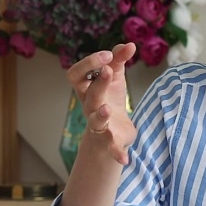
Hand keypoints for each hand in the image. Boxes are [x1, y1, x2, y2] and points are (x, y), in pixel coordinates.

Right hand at [69, 44, 136, 164]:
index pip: (75, 74)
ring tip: (107, 109)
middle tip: (109, 70)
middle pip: (90, 95)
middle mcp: (89, 106)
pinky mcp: (110, 141)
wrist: (113, 131)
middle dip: (99, 83)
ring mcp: (98, 125)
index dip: (88, 64)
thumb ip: (119, 59)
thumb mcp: (115, 77)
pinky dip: (117, 154)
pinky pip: (111, 148)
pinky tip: (125, 160)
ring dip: (100, 114)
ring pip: (95, 120)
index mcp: (87, 89)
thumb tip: (129, 44)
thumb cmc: (110, 98)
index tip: (106, 54)